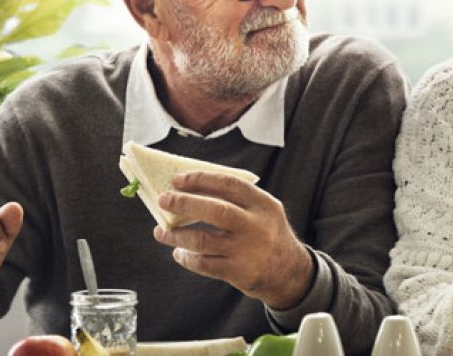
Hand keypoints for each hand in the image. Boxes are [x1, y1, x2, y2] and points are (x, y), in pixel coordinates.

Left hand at [153, 172, 312, 308]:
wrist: (291, 273)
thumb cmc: (268, 236)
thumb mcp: (265, 212)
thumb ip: (238, 201)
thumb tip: (192, 190)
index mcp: (263, 204)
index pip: (229, 184)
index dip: (201, 180)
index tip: (178, 179)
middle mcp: (256, 226)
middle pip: (215, 210)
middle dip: (184, 203)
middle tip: (164, 200)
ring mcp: (247, 250)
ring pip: (203, 240)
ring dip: (177, 235)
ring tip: (162, 231)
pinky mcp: (238, 272)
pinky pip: (204, 264)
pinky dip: (187, 258)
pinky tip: (179, 253)